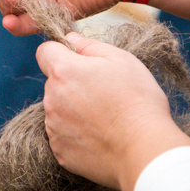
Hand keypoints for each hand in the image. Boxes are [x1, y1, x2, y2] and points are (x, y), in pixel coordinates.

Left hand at [38, 33, 189, 190]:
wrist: (144, 149)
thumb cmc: (137, 101)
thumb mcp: (122, 60)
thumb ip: (89, 46)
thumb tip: (70, 39)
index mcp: (63, 71)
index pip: (45, 51)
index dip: (61, 52)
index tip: (78, 60)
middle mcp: (51, 98)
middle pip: (53, 82)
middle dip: (71, 83)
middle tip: (102, 93)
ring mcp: (53, 127)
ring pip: (57, 109)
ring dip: (72, 109)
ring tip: (103, 117)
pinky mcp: (59, 151)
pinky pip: (62, 135)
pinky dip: (76, 134)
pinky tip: (99, 136)